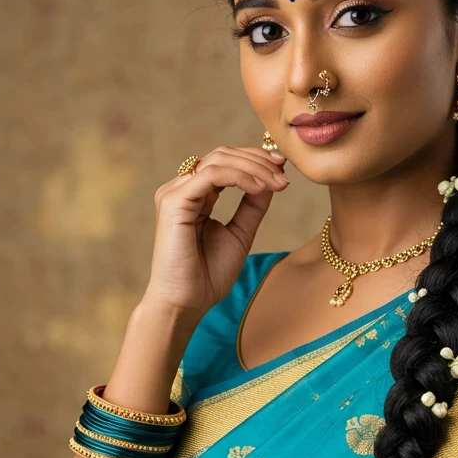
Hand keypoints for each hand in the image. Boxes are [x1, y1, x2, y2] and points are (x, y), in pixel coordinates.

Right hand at [143, 144, 289, 317]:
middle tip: (284, 171)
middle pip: (221, 155)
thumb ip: (252, 206)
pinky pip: (211, 176)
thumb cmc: (208, 275)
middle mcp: (181, 189)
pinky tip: (261, 187)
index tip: (283, 168)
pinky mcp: (174, 201)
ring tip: (278, 182)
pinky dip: (240, 177)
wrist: (187, 302)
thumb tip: (272, 179)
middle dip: (257, 159)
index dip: (255, 159)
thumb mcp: (240, 233)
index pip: (224, 162)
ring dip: (254, 167)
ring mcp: (174, 193)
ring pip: (218, 160)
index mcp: (194, 195)